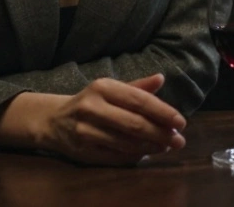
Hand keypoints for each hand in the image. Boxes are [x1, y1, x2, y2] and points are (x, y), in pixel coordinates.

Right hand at [0, 74, 185, 164]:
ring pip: (126, 142)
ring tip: (167, 146)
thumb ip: (137, 86)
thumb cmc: (90, 102)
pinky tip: (147, 153)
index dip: (163, 112)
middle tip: (178, 139)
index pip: (139, 100)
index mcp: (102, 87)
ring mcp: (86, 130)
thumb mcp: (110, 88)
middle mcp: (92, 107)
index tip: (181, 122)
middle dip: (160, 133)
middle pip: (134, 123)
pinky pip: (115, 156)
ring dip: (151, 146)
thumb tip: (161, 78)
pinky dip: (135, 155)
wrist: (52, 120)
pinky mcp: (83, 150)